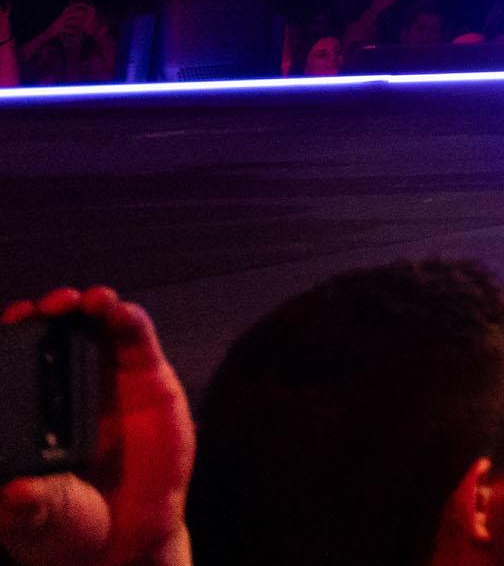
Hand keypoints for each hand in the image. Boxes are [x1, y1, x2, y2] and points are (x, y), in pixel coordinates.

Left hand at [0, 292, 189, 565]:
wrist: (129, 541)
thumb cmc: (66, 527)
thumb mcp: (37, 520)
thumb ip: (27, 507)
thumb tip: (16, 492)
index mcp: (25, 415)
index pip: (11, 364)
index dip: (8, 337)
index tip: (9, 324)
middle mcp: (63, 390)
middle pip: (49, 334)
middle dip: (44, 312)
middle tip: (46, 308)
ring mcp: (107, 382)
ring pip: (93, 328)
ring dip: (88, 306)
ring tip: (87, 302)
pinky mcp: (150, 381)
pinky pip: (138, 342)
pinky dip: (130, 321)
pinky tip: (122, 313)